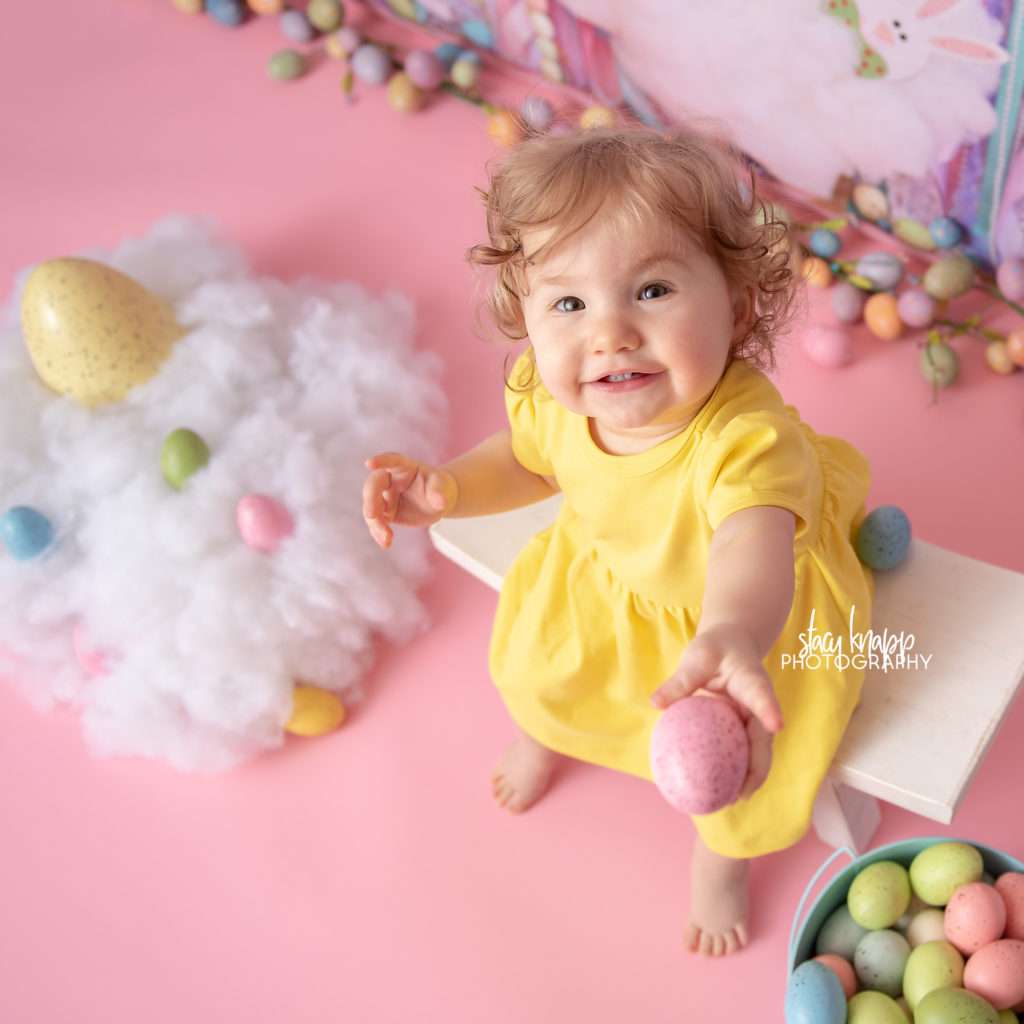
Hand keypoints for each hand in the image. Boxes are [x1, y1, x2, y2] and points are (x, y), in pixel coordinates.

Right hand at [362, 452, 457, 548]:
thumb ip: (438, 492)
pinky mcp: (385, 512)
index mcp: (403, 467)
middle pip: (374, 485)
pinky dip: (379, 533)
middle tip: (371, 514)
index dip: (380, 461)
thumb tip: (440, 502)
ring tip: (387, 538)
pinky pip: (377, 522)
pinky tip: (385, 543)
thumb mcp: (442, 486)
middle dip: (370, 499)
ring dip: (375, 523)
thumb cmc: (439, 486)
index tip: (369, 463)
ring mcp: (385, 496)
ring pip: (372, 507)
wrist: (438, 500)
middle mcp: (390, 480)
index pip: (391, 460)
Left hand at [650, 624, 783, 800]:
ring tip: (733, 800)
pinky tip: (723, 788)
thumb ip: (681, 679)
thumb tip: (656, 703)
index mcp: (752, 680)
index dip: (769, 710)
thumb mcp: (697, 656)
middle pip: (765, 739)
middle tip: (742, 794)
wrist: (732, 644)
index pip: (762, 695)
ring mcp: (756, 718)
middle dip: (758, 768)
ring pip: (758, 752)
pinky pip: (744, 751)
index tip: (775, 725)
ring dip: (750, 777)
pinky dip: (738, 770)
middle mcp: (760, 704)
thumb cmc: (716, 648)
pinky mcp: (746, 726)